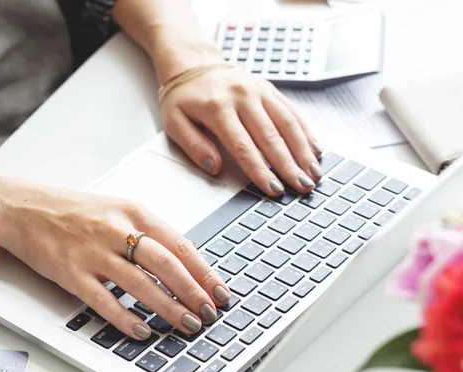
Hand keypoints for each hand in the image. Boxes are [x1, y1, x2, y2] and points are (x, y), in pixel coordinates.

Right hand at [0, 180, 231, 340]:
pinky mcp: (71, 273)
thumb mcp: (117, 209)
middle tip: (209, 313)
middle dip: (193, 292)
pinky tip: (142, 331)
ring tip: (187, 325)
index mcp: (133, 211)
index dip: (204, 272)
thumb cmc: (73, 210)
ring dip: (168, 308)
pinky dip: (126, 318)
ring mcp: (93, 252)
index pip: (180, 244)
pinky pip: (104, 300)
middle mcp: (116, 230)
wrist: (23, 208)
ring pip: (140, 285)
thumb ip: (148, 232)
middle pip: (166, 264)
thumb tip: (183, 263)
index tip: (220, 291)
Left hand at [160, 66, 322, 195]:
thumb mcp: (174, 123)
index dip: (260, 170)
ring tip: (314, 174)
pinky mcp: (270, 89)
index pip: (243, 146)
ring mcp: (259, 91)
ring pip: (287, 123)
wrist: (193, 64)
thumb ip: (193, 146)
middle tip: (302, 187)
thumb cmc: (183, 98)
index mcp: (218, 108)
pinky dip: (306, 132)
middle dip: (289, 165)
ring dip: (303, 151)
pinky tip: (316, 150)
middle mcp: (243, 97)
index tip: (273, 189)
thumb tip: (214, 167)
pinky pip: (291, 111)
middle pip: (271, 137)